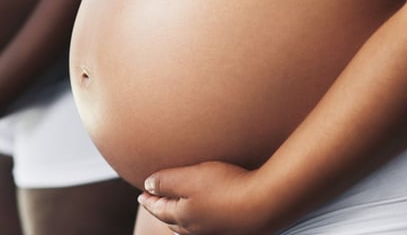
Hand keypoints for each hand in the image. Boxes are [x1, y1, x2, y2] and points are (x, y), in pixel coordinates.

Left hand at [138, 161, 275, 234]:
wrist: (264, 204)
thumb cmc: (226, 187)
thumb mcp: (189, 177)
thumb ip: (166, 181)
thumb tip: (148, 185)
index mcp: (183, 216)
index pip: (159, 208)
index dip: (149, 199)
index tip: (141, 194)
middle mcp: (196, 229)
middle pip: (172, 220)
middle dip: (162, 210)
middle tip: (154, 202)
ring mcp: (215, 231)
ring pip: (189, 227)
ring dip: (179, 217)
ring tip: (175, 211)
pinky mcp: (232, 229)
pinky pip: (207, 226)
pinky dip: (198, 221)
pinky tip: (205, 216)